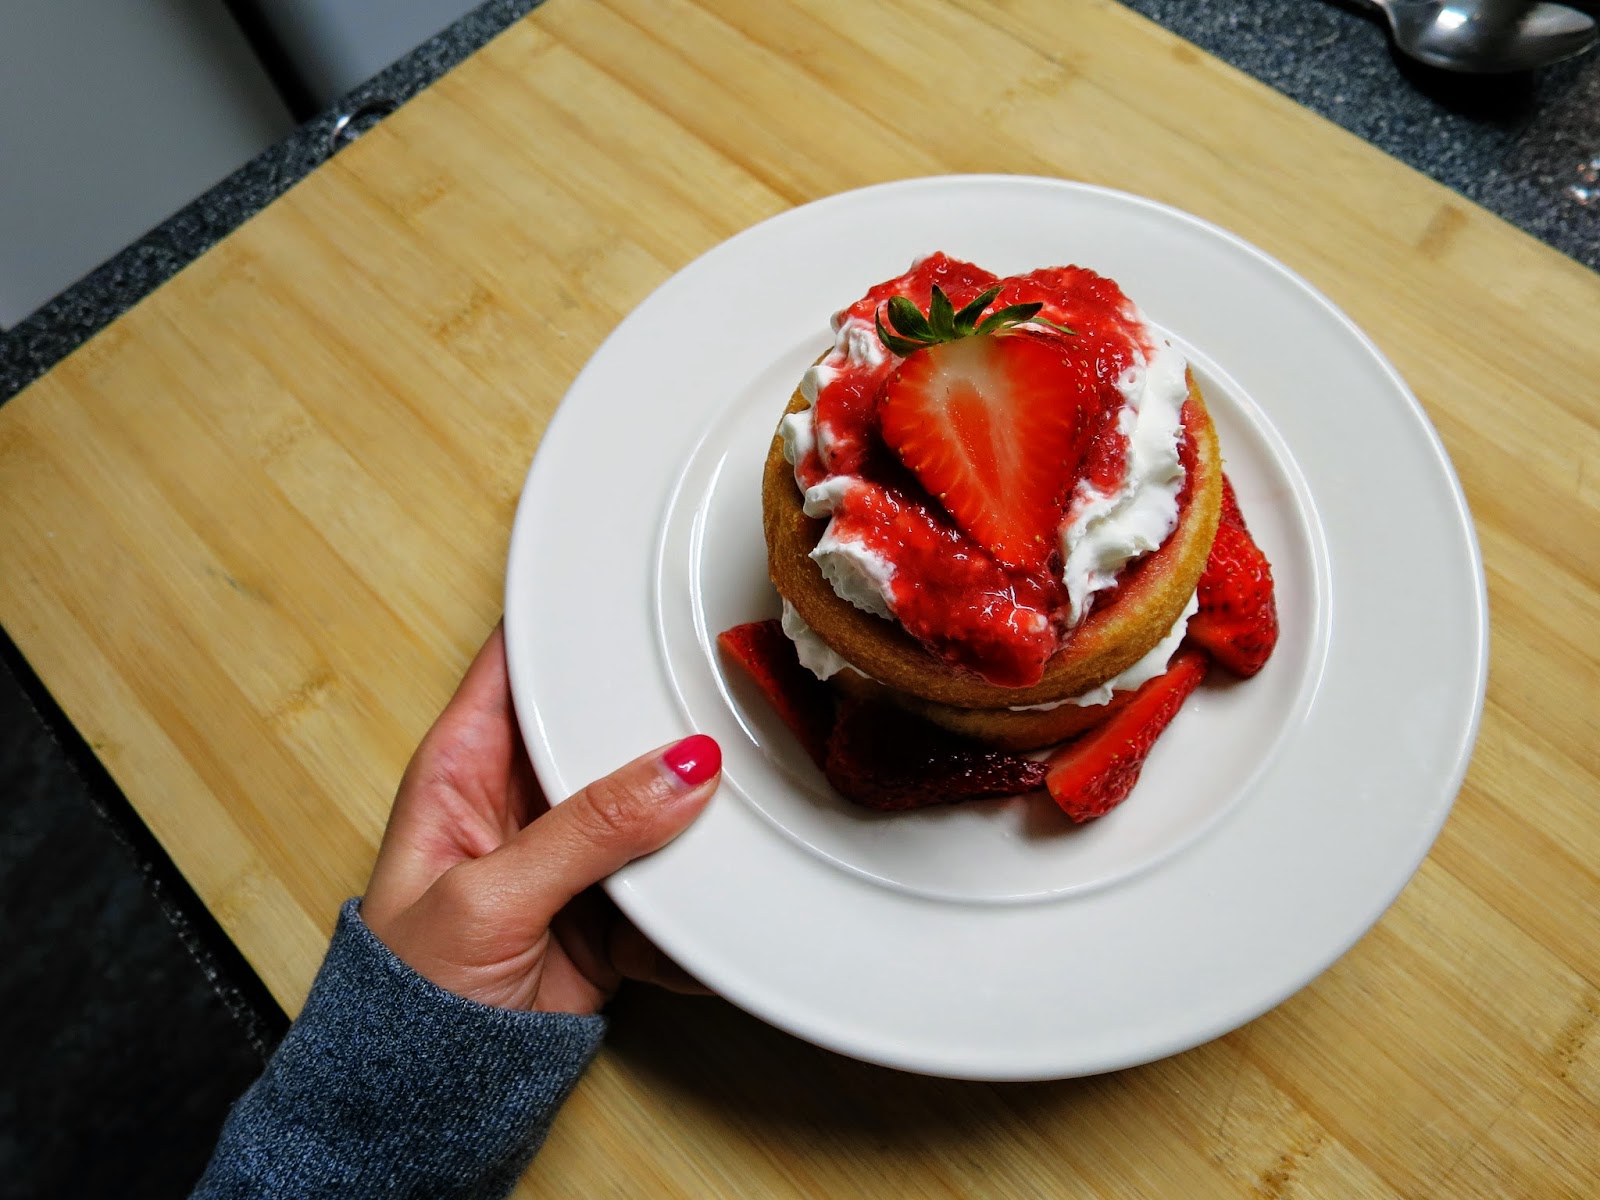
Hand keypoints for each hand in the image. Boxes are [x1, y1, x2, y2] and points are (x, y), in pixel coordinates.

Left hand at [360, 622, 719, 1013]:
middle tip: (721, 689)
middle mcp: (525, 793)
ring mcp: (573, 847)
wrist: (432, 1097)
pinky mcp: (612, 902)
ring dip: (691, 803)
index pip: (518, 662)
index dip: (568, 622)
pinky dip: (699, 882)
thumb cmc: (410, 989)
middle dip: (656, 712)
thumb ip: (588, 829)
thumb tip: (681, 768)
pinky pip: (671, 873)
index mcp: (466, 763)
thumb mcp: (490, 896)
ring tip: (745, 786)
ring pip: (649, 795)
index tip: (632, 589)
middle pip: (602, 723)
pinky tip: (729, 874)